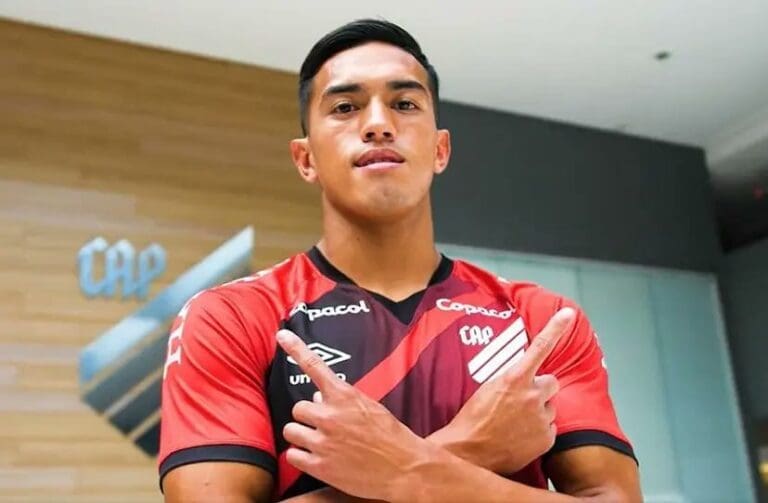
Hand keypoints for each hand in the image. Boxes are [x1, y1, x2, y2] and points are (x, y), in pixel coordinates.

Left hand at [276, 329, 433, 502]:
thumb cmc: (390, 436)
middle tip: (323, 425)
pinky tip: (316, 458)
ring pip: (290, 431)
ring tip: (319, 442)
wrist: (405, 468)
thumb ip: (342, 399)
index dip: (296, 349)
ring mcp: (323, 441)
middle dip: (308, 416)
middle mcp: (330, 416)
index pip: (315, 367)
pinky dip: (301, 456)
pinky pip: (293, 455)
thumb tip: (317, 396)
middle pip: (298, 408)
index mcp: (345, 396)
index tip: (282, 334)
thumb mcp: (370, 408)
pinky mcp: (319, 466)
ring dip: (302, 436)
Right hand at [431, 307, 574, 474]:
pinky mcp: (547, 438)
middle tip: (522, 401)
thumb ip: (510, 379)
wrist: (468, 452)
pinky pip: (550, 428)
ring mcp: (542, 418)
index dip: (555, 328)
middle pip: (551, 382)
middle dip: (541, 389)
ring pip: (550, 407)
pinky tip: (520, 436)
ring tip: (516, 423)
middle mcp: (532, 395)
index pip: (540, 348)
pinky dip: (539, 431)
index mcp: (515, 378)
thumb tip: (523, 377)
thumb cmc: (473, 418)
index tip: (568, 313)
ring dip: (538, 411)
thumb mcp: (487, 388)